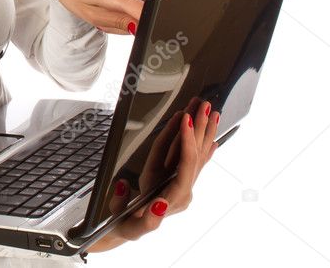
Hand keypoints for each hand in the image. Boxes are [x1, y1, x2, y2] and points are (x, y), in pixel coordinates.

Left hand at [46, 0, 150, 33]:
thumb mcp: (92, 17)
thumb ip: (118, 23)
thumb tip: (139, 27)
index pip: (142, 11)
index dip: (142, 24)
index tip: (135, 28)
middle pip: (141, 9)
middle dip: (130, 17)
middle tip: (109, 13)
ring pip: (142, 1)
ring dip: (130, 7)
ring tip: (111, 2)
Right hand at [89, 98, 220, 252]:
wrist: (129, 232)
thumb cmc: (126, 225)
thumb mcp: (124, 221)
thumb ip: (127, 207)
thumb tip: (132, 189)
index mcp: (171, 201)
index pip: (184, 168)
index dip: (185, 143)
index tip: (185, 121)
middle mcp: (182, 194)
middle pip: (196, 158)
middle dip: (200, 129)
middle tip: (204, 106)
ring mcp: (183, 190)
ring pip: (198, 158)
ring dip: (204, 133)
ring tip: (212, 112)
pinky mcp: (179, 185)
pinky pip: (194, 164)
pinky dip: (203, 149)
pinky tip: (213, 139)